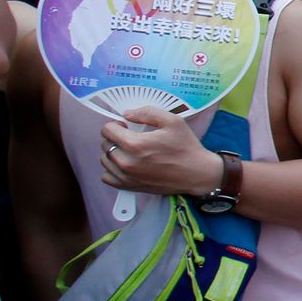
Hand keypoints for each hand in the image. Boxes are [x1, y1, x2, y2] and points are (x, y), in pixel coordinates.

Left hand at [100, 107, 221, 197]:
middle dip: (115, 138)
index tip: (127, 127)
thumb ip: (147, 113)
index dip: (116, 125)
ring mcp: (126, 176)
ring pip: (104, 160)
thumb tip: (127, 114)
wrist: (197, 174)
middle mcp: (126, 162)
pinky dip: (112, 170)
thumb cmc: (186, 147)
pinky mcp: (129, 187)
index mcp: (135, 144)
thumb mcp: (173, 121)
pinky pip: (107, 177)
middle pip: (105, 144)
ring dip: (113, 153)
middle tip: (131, 138)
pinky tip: (126, 165)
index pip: (107, 130)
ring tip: (129, 151)